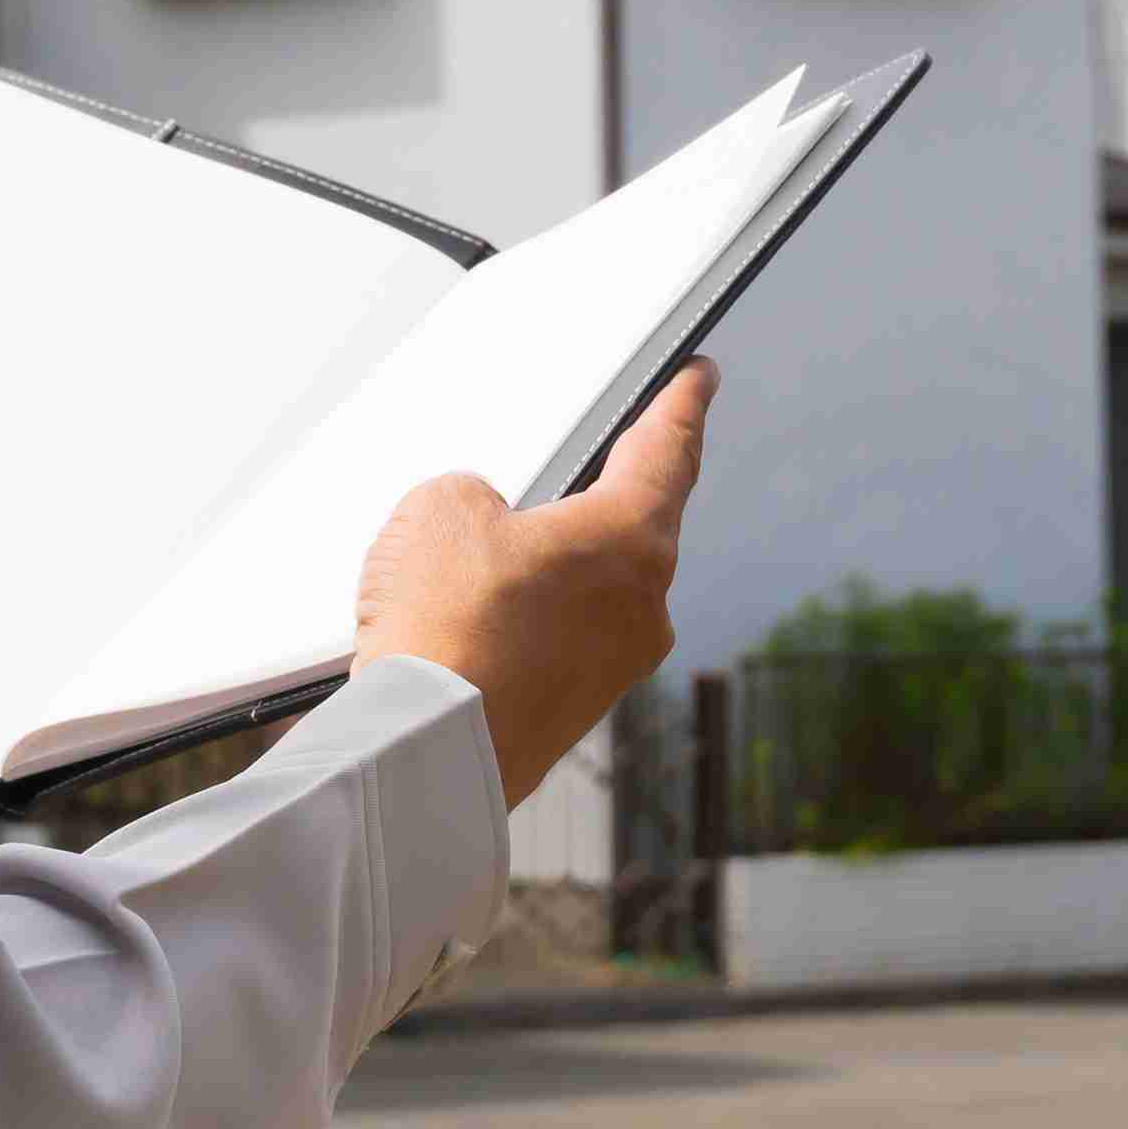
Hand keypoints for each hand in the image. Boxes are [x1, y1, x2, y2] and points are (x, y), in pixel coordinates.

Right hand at [350, 361, 713, 805]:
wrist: (427, 748)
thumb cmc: (444, 627)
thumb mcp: (441, 507)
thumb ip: (480, 495)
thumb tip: (489, 527)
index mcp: (630, 537)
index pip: (668, 449)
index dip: (682, 404)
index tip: (699, 380)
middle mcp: (643, 605)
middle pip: (635, 525)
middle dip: (604, 494)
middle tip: (592, 461)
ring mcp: (616, 666)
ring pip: (595, 590)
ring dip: (555, 570)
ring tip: (486, 563)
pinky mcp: (578, 710)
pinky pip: (563, 642)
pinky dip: (530, 624)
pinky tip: (477, 623)